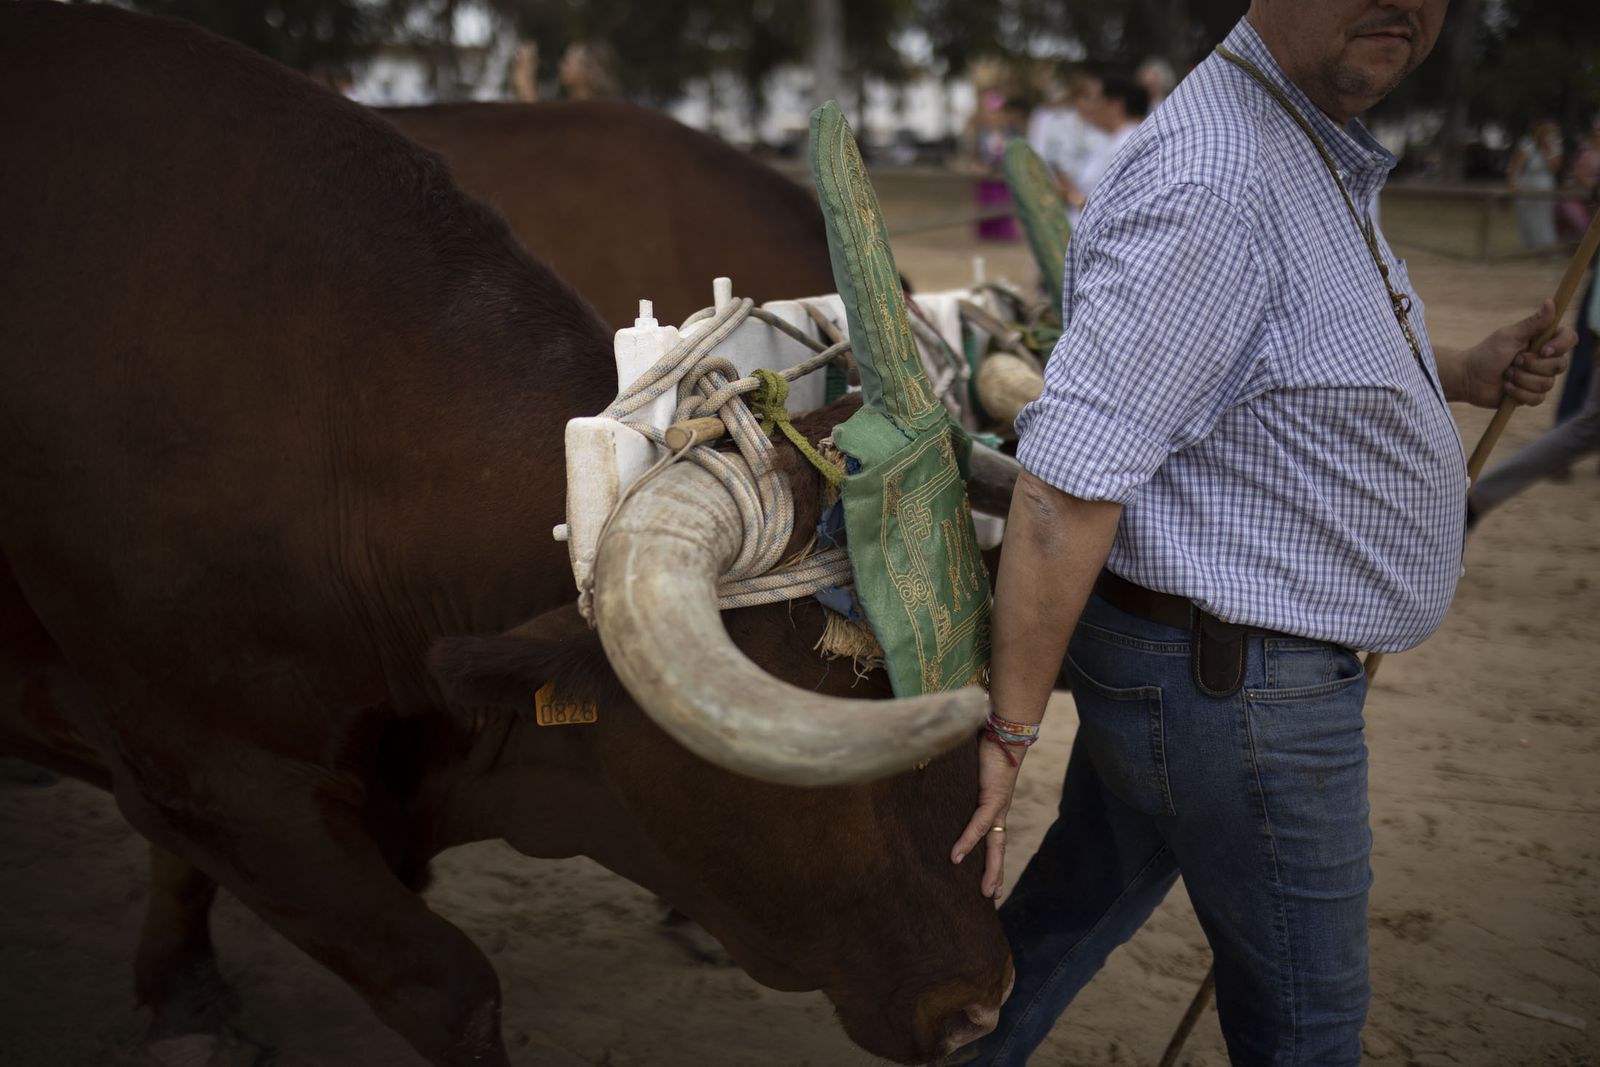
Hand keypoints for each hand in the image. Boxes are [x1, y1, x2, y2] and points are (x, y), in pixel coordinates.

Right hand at [951, 736, 1025, 898]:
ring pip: (995, 844)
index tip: (989, 876)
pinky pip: (979, 825)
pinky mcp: (992, 797)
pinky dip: (968, 841)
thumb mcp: (969, 768)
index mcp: (995, 804)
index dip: (991, 856)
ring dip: (990, 868)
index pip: (994, 836)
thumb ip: (958, 776)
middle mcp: (998, 809)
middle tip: (990, 896)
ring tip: (985, 891)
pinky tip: (956, 857)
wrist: (1005, 728)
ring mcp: (997, 805)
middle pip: (998, 847)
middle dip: (995, 872)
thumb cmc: (987, 742)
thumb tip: (933, 768)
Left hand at [1454, 300, 1576, 407]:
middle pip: (1560, 365)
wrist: (1468, 378)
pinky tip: (1506, 387)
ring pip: (1547, 383)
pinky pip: (1537, 398)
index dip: (1561, 345)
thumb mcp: (1509, 336)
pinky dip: (1519, 393)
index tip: (1543, 350)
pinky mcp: (1531, 395)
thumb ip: (1532, 323)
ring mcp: (1539, 378)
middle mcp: (1545, 359)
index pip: (1569, 339)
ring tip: (1506, 374)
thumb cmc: (1486, 353)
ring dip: (1522, 379)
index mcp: (1543, 341)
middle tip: (1513, 361)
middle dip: (1532, 365)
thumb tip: (1550, 302)